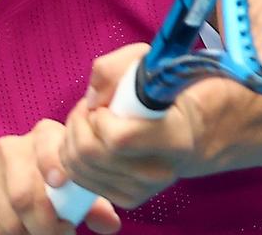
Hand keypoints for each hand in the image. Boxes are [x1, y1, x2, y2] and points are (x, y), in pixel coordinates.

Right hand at [0, 119, 121, 234]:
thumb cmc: (45, 187)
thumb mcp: (69, 189)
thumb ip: (91, 204)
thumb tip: (110, 224)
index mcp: (42, 137)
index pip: (46, 146)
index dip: (53, 165)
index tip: (61, 185)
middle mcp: (10, 147)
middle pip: (24, 196)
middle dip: (46, 226)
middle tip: (62, 234)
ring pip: (10, 219)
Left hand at [49, 44, 199, 209]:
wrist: (189, 129)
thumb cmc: (164, 92)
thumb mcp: (143, 63)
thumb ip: (112, 70)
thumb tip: (92, 100)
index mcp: (174, 138)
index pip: (118, 139)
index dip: (98, 118)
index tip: (105, 104)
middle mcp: (161, 171)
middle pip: (91, 155)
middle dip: (78, 124)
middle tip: (89, 109)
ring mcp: (145, 189)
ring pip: (81, 169)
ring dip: (73, 139)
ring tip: (89, 123)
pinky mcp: (129, 199)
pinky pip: (83, 181)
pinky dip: (76, 158)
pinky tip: (92, 141)